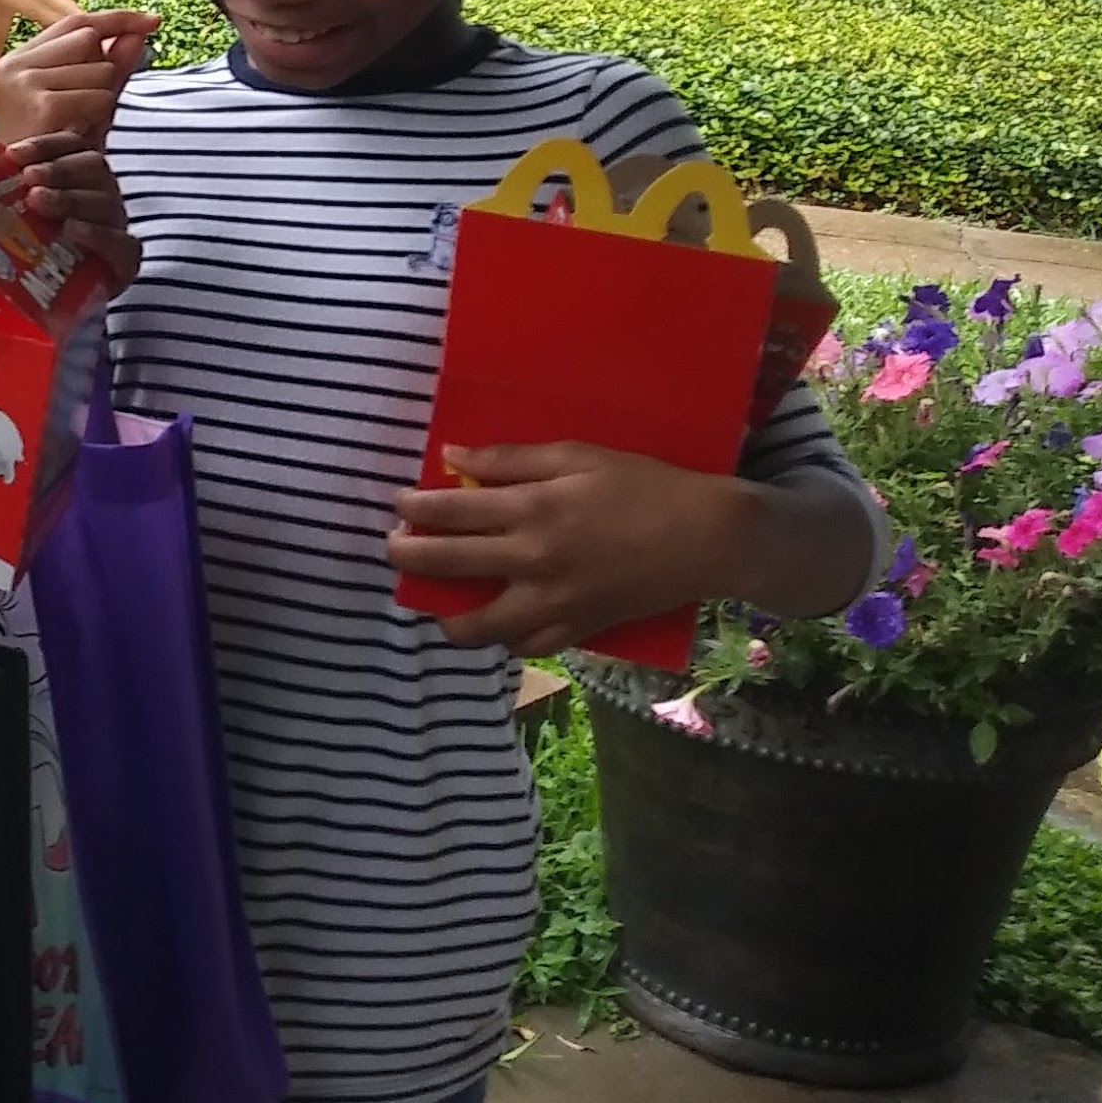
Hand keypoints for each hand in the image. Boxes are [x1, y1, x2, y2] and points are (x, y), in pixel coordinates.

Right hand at [0, 8, 154, 150]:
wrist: (23, 196)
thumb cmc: (54, 151)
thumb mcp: (83, 102)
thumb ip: (111, 65)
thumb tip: (140, 33)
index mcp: (18, 60)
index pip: (76, 22)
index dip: (117, 19)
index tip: (152, 21)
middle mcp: (15, 64)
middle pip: (89, 39)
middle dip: (104, 70)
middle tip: (85, 109)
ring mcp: (25, 83)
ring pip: (100, 69)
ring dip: (104, 98)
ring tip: (80, 125)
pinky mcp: (42, 106)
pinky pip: (99, 96)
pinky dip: (100, 117)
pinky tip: (80, 134)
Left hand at [0, 136, 138, 292]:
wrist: (56, 305)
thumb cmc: (29, 256)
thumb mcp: (7, 225)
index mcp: (76, 178)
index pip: (71, 146)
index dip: (45, 145)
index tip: (13, 155)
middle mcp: (100, 196)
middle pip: (92, 167)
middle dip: (57, 169)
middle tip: (28, 180)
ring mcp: (116, 227)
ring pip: (105, 201)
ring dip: (70, 198)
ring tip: (38, 202)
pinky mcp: (125, 262)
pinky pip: (122, 243)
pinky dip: (98, 234)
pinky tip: (72, 231)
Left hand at [387, 443, 755, 656]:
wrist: (708, 538)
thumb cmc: (644, 486)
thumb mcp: (577, 456)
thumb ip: (510, 460)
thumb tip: (453, 457)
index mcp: (531, 511)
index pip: (448, 513)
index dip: (413, 508)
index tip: (398, 504)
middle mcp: (533, 562)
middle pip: (447, 565)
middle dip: (407, 556)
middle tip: (394, 547)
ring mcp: (554, 603)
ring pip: (479, 626)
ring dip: (448, 615)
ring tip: (438, 603)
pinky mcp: (578, 629)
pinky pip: (526, 646)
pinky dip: (504, 639)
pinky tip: (496, 625)